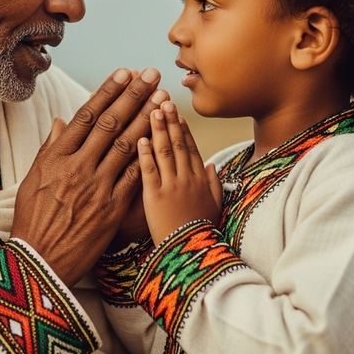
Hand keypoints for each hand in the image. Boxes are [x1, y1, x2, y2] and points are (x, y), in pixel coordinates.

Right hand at [11, 68, 167, 284]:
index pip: (87, 116)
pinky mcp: (111, 208)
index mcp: (57, 157)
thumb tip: (61, 121)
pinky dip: (148, 156)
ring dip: (147, 120)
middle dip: (134, 96)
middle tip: (151, 75)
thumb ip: (50, 148)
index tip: (125, 74)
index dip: (108, 92)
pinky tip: (162, 139)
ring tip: (162, 99)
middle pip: (111, 124)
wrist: (39, 261)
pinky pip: (134, 176)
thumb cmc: (33, 220)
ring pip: (127, 145)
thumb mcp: (32, 179)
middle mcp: (78, 167)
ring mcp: (96, 187)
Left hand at [137, 101, 221, 244]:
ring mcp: (171, 187)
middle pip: (178, 144)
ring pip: (164, 152)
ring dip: (157, 129)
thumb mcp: (215, 206)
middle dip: (170, 121)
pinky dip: (144, 154)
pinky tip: (139, 138)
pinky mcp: (155, 198)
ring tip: (151, 110)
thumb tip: (213, 166)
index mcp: (200, 180)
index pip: (191, 148)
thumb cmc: (203, 232)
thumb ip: (214, 184)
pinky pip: (149, 171)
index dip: (182, 129)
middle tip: (163, 100)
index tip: (176, 113)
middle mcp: (187, 179)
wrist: (192, 254)